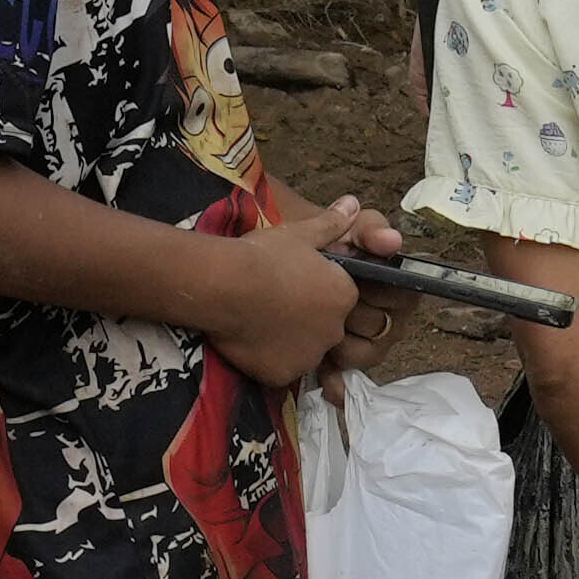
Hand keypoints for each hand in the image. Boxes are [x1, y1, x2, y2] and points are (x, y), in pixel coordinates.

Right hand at [189, 212, 370, 391]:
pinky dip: (269, 359)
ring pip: (304, 350)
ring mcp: (309, 356)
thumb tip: (352, 204)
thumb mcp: (299, 233)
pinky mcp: (283, 374)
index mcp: (343, 295)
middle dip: (306, 318)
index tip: (293, 283)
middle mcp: (334, 330)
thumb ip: (331, 224)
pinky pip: (280, 369)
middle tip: (274, 302)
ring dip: (289, 340)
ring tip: (260, 320)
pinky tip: (251, 339)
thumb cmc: (263, 255)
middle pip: (325, 328)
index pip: (340, 298)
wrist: (225, 284)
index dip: (317, 291)